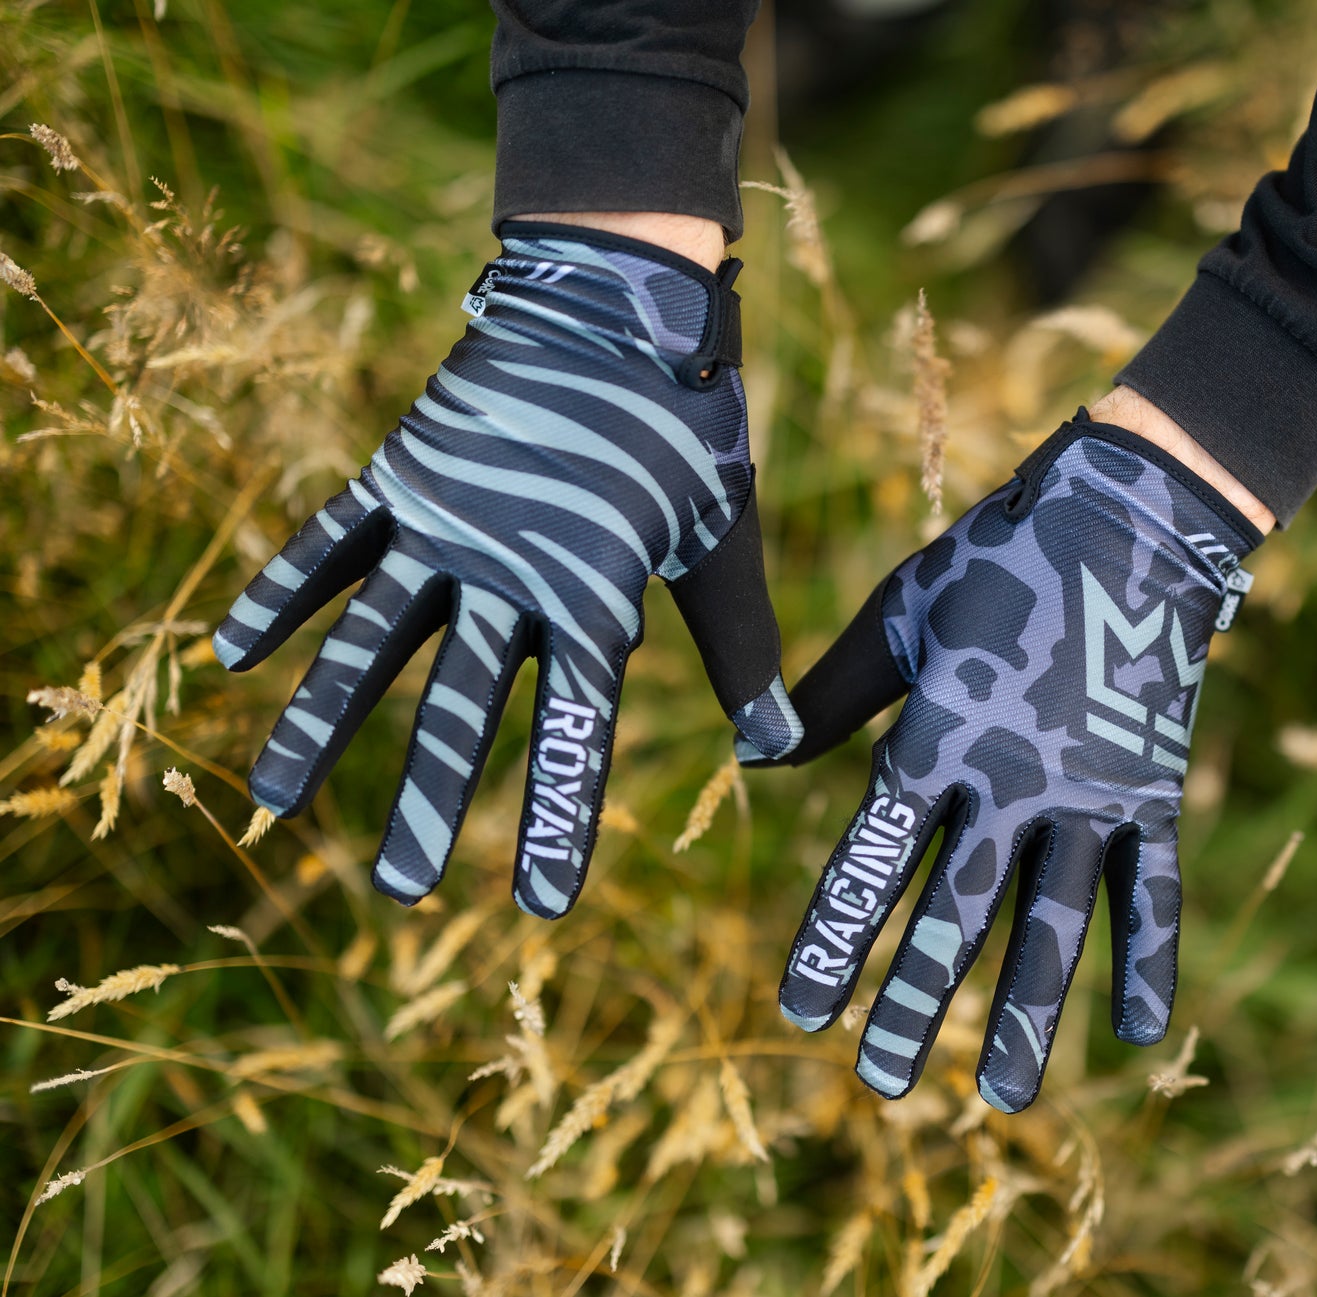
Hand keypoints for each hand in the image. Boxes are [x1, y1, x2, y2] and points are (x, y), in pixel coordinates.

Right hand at [214, 221, 801, 917]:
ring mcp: (446, 519)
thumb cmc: (685, 422)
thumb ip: (737, 646)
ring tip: (271, 804)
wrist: (619, 291)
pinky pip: (329, 543)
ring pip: (371, 637)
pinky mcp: (404, 471)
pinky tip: (235, 657)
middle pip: (459, 704)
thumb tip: (777, 747)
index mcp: (596, 591)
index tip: (540, 904)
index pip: (573, 726)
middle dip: (429, 799)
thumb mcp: (721, 537)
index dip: (556, 815)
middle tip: (400, 890)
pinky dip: (281, 594)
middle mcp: (510, 568)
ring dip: (321, 719)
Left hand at [760, 410, 1261, 1111]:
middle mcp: (1017, 777)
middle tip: (881, 1086)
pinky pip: (1153, 891)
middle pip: (960, 911)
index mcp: (942, 732)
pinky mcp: (1154, 790)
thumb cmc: (995, 559)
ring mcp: (1095, 790)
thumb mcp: (901, 616)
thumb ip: (831, 697)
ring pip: (1057, 923)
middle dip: (918, 1002)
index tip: (804, 1014)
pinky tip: (1139, 1035)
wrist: (1133, 516)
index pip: (875, 857)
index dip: (837, 937)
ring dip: (1030, 1014)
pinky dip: (1148, 960)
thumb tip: (753, 758)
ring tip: (1006, 1100)